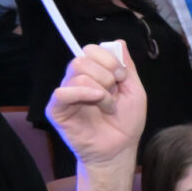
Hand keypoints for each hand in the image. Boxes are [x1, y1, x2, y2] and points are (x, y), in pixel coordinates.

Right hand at [47, 43, 146, 171]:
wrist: (119, 148)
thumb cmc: (127, 122)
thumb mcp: (134, 90)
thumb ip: (127, 66)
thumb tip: (118, 42)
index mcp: (93, 74)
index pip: (91, 50)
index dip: (109, 59)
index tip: (122, 76)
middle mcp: (76, 81)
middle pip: (81, 58)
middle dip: (106, 73)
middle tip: (115, 91)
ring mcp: (65, 95)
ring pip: (76, 73)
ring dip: (101, 89)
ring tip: (108, 106)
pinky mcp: (56, 110)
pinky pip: (63, 92)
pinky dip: (84, 94)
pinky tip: (97, 102)